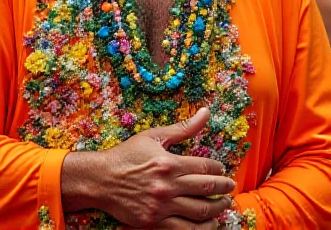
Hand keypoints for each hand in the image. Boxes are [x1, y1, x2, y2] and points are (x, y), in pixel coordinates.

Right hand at [62, 107, 235, 228]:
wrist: (100, 179)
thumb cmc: (127, 155)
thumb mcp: (154, 136)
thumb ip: (183, 128)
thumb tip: (206, 112)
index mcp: (169, 163)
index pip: (205, 166)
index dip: (218, 168)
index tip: (221, 170)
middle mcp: (168, 186)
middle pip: (207, 188)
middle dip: (223, 187)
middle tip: (230, 187)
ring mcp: (161, 206)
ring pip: (200, 211)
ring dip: (218, 208)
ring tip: (224, 204)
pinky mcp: (154, 222)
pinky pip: (185, 229)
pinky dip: (202, 228)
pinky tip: (210, 223)